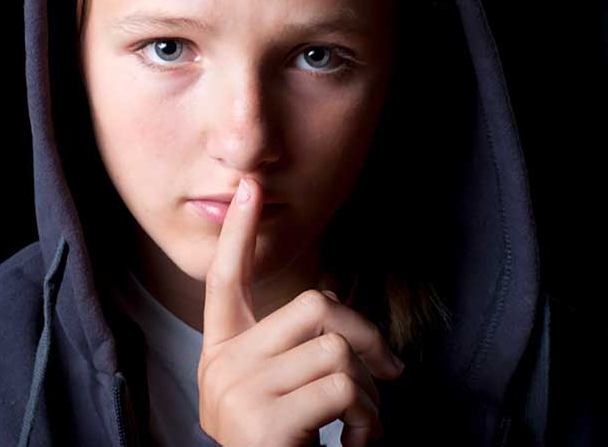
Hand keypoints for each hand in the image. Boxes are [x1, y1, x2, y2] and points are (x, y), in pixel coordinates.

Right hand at [197, 178, 404, 446]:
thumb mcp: (276, 398)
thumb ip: (293, 356)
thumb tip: (356, 340)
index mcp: (221, 354)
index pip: (225, 281)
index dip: (237, 234)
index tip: (249, 188)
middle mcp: (219, 365)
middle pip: (312, 307)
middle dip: (366, 338)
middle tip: (388, 377)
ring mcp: (236, 391)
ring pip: (336, 349)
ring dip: (370, 396)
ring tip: (360, 428)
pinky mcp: (262, 419)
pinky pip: (342, 388)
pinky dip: (368, 421)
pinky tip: (351, 446)